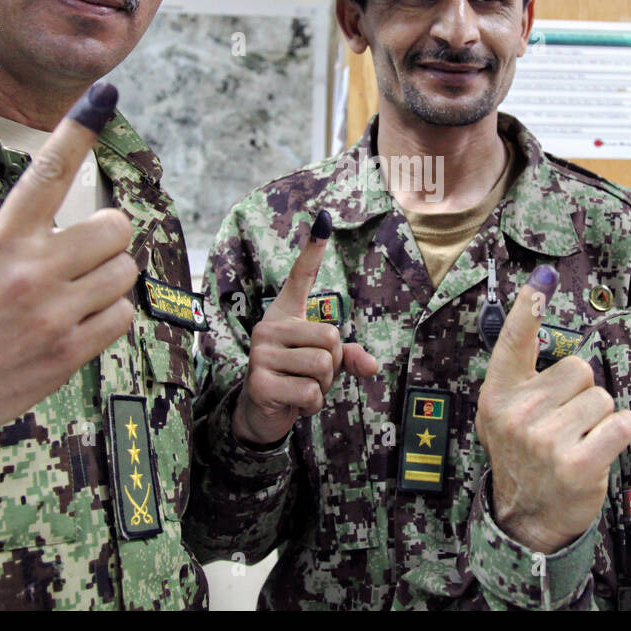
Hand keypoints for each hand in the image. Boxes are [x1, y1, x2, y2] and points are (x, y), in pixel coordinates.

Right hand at [0, 83, 139, 457]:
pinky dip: (108, 318)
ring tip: (74, 294)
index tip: (102, 96)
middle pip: (115, 227)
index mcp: (1, 239)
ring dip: (109, 280)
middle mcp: (32, 269)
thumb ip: (22, 239)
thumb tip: (76, 224)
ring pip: (125, 272)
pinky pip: (122, 316)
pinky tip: (77, 324)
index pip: (48, 171)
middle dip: (106, 239)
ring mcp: (54, 311)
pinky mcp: (70, 351)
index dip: (79, 130)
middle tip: (82, 255)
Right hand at [231, 210, 377, 445]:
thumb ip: (348, 357)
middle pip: (331, 337)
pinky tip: (294, 403)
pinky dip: (312, 404)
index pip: (299, 277)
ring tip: (302, 388)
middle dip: (333, 365)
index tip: (323, 218)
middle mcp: (268, 326)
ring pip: (322, 366)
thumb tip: (371, 365)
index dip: (313, 250)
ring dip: (323, 386)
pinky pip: (309, 391)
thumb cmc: (296, 378)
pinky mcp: (259, 382)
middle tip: (312, 374)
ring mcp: (260, 353)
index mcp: (285, 314)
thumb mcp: (325, 363)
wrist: (262, 413)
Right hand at [475, 265, 630, 553]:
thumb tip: (532, 306)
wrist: (526, 517)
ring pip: (604, 398)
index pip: (514, 342)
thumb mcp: (503, 413)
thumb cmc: (523, 456)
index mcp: (498, 394)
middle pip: (580, 369)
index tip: (541, 279)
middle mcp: (518, 413)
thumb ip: (519, 372)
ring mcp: (546, 440)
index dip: (528, 308)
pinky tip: (602, 447)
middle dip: (582, 392)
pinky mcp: (577, 464)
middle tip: (565, 422)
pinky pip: (620, 424)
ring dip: (600, 418)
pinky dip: (622, 433)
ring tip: (578, 440)